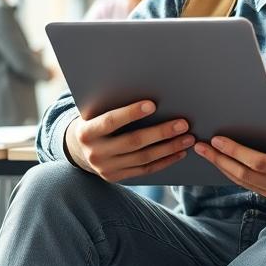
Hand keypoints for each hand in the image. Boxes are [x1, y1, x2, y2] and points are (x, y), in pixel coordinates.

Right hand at [64, 100, 193, 181]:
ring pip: (143, 158)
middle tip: (184, 123)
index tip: (152, 104)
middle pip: (133, 142)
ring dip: (169, 148)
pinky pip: (145, 170)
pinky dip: (164, 161)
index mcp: (87, 131)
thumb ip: (113, 104)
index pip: (110, 121)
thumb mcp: (96, 111)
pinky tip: (180, 152)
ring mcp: (105, 168)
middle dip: (161, 132)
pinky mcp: (116, 177)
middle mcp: (95, 152)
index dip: (130, 113)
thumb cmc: (94, 120)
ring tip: (188, 138)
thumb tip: (148, 89)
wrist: (77, 148)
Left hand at [193, 117, 265, 203]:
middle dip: (220, 160)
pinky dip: (232, 173)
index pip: (258, 162)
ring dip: (222, 167)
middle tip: (201, 146)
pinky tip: (221, 162)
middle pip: (244, 175)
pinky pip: (248, 185)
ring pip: (243, 182)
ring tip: (205, 152)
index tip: (217, 140)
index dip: (236, 151)